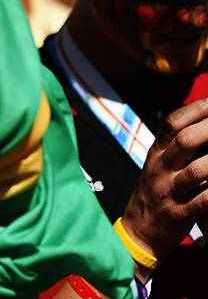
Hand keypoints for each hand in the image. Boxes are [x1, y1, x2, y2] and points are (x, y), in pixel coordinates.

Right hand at [121, 99, 207, 277]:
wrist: (139, 230)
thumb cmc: (157, 193)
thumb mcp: (159, 165)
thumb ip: (178, 146)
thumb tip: (203, 125)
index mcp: (156, 153)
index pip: (173, 123)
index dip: (197, 109)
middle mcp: (161, 168)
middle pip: (186, 141)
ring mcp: (169, 191)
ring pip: (198, 171)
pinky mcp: (179, 213)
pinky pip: (204, 201)